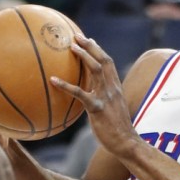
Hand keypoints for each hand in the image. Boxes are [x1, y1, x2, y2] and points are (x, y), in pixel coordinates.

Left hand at [50, 35, 135, 157]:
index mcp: (116, 88)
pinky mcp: (97, 109)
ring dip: (84, 56)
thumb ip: (104, 100)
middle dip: (91, 46)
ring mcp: (106, 97)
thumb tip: (91, 98)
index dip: (98, 50)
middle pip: (104, 60)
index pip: (109, 63)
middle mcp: (113, 89)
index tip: (88, 40)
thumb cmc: (117, 130)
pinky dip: (66, 85)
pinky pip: (81, 93)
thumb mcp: (113, 111)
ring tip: (70, 47)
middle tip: (76, 36)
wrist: (126, 143)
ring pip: (96, 70)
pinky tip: (53, 80)